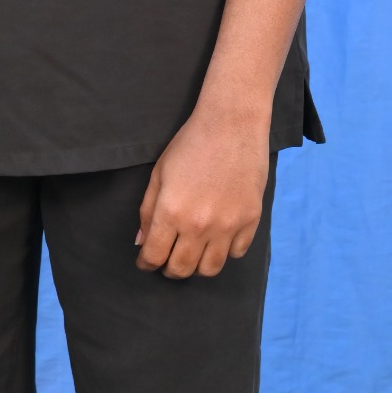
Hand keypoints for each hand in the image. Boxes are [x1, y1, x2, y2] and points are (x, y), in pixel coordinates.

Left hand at [134, 105, 270, 278]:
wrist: (232, 123)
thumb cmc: (191, 143)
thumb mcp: (160, 172)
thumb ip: (147, 210)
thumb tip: (141, 242)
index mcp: (171, 211)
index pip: (153, 256)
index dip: (146, 263)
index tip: (145, 261)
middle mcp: (198, 225)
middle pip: (181, 269)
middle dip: (169, 269)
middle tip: (167, 260)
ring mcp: (227, 226)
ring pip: (209, 269)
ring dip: (196, 266)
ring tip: (192, 253)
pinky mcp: (250, 221)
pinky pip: (235, 253)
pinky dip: (224, 251)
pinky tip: (217, 238)